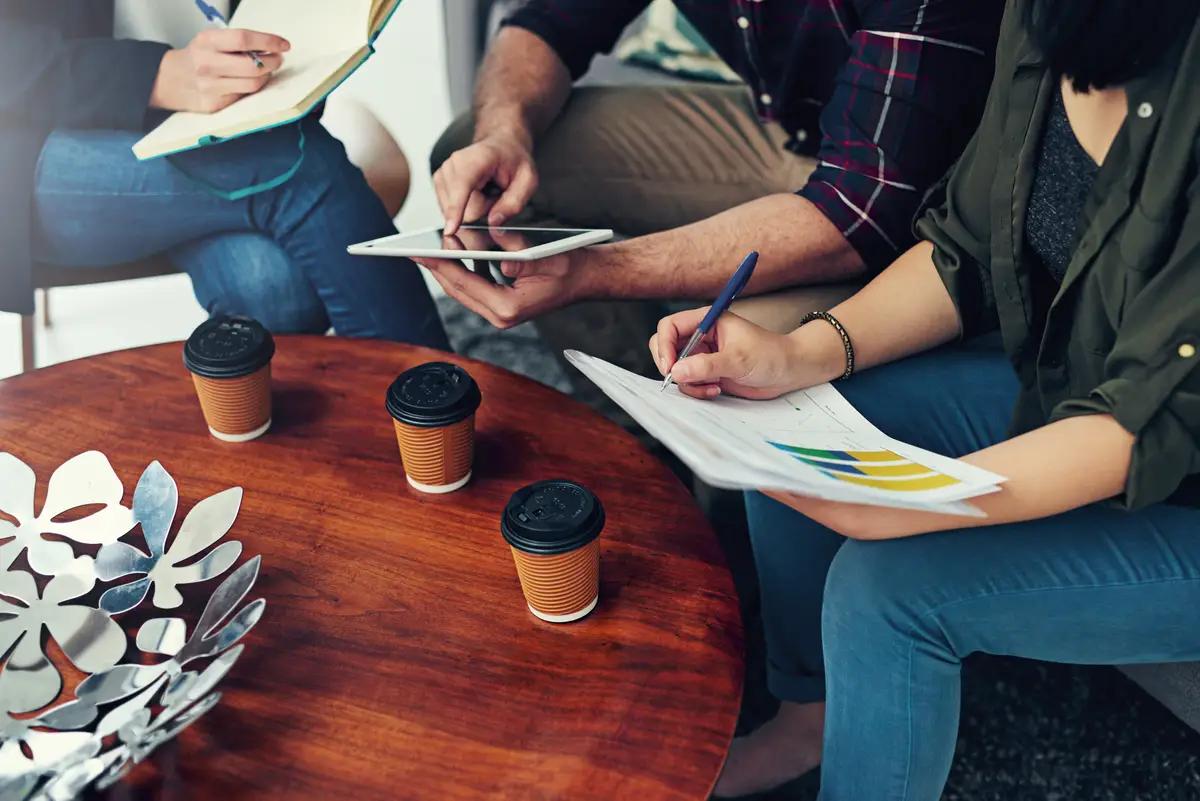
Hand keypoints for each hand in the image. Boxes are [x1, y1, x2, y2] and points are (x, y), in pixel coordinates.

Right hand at [150, 29, 289, 112]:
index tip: (283, 44)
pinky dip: (255, 89)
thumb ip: (236, 43)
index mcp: (207, 42)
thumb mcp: (210, 41)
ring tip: (266, 70)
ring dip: (266, 77)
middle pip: (253, 66)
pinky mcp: (216, 105)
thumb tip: (270, 48)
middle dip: (273, 62)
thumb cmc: (197, 58)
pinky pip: (246, 98)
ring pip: (253, 85)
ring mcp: (211, 87)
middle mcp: (207, 64)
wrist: (170, 80)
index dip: (268, 41)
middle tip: (278, 59)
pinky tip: (253, 82)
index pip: (243, 39)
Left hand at [413, 229, 589, 328]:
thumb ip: (515, 251)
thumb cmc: (567, 266)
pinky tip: (452, 254)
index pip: (464, 284)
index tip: (422, 250)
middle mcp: (500, 316)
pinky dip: (461, 271)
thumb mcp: (542, 256)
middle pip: (456, 290)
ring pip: (461, 290)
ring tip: (426, 251)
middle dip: (436, 268)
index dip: (442, 264)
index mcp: (508, 307)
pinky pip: (473, 288)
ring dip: (446, 269)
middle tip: (415, 249)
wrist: (584, 279)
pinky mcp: (500, 306)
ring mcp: (499, 314)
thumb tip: (494, 242)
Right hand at [433, 132, 536, 234]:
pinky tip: (475, 193)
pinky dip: (466, 207)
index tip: (450, 228)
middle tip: (495, 192)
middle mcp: (453, 164)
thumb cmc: (513, 160)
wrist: (500, 145)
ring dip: (476, 208)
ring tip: (486, 191)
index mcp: (477, 158)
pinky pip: (453, 211)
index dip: (456, 208)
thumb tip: (494, 222)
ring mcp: (443, 173)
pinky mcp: (439, 183)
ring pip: (459, 213)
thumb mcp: (527, 180)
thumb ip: (514, 202)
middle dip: (483, 210)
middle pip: (465, 209)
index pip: (462, 186)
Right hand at [650, 307, 834, 399]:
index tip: (670, 366)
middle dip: (670, 365)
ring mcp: (704, 355)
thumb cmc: (770, 355)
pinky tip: (716, 390)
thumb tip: (677, 371)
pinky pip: (689, 382)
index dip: (664, 346)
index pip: (670, 326)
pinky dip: (697, 389)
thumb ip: (706, 366)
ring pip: (677, 368)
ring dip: (688, 382)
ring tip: (710, 387)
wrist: (788, 372)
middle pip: (666, 346)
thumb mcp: (738, 359)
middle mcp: (702, 336)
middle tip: (677, 379)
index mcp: (707, 321)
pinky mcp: (708, 372)